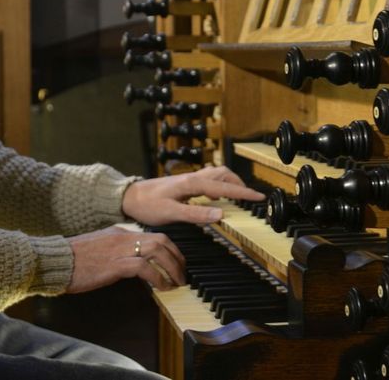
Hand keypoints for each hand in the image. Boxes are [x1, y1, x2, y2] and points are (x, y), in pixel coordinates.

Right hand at [67, 226, 184, 292]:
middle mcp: (123, 236)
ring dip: (172, 267)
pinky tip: (162, 287)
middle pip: (161, 239)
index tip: (176, 262)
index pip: (153, 235)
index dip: (170, 249)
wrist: (56, 260)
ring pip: (158, 250)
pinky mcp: (115, 264)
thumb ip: (116, 250)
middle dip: (177, 256)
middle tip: (182, 272)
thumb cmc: (73, 259)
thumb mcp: (99, 248)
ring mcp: (120, 249)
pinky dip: (158, 277)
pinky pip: (145, 268)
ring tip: (177, 282)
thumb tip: (132, 263)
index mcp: (119, 232)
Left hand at [121, 165, 265, 225]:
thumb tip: (221, 214)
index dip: (244, 193)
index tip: (259, 198)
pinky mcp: (184, 183)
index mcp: (193, 184)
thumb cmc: (147, 205)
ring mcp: (189, 179)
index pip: (224, 187)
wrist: (129, 196)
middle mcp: (193, 177)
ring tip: (237, 197)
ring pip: (216, 175)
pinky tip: (216, 198)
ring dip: (229, 183)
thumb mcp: (171, 213)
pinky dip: (219, 186)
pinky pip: (208, 180)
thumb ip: (196, 214)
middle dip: (239, 184)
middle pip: (224, 174)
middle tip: (250, 198)